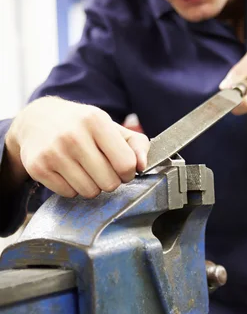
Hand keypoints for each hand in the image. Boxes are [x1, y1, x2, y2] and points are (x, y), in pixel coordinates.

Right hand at [5, 97, 149, 197]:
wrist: (36, 120)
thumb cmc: (80, 125)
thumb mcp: (110, 125)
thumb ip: (136, 143)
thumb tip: (142, 166)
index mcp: (96, 121)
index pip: (125, 164)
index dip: (128, 172)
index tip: (122, 168)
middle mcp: (73, 136)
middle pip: (109, 183)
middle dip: (110, 180)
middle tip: (102, 169)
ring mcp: (53, 152)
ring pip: (89, 192)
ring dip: (91, 186)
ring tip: (84, 169)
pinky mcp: (38, 168)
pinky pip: (68, 194)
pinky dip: (72, 188)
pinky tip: (68, 172)